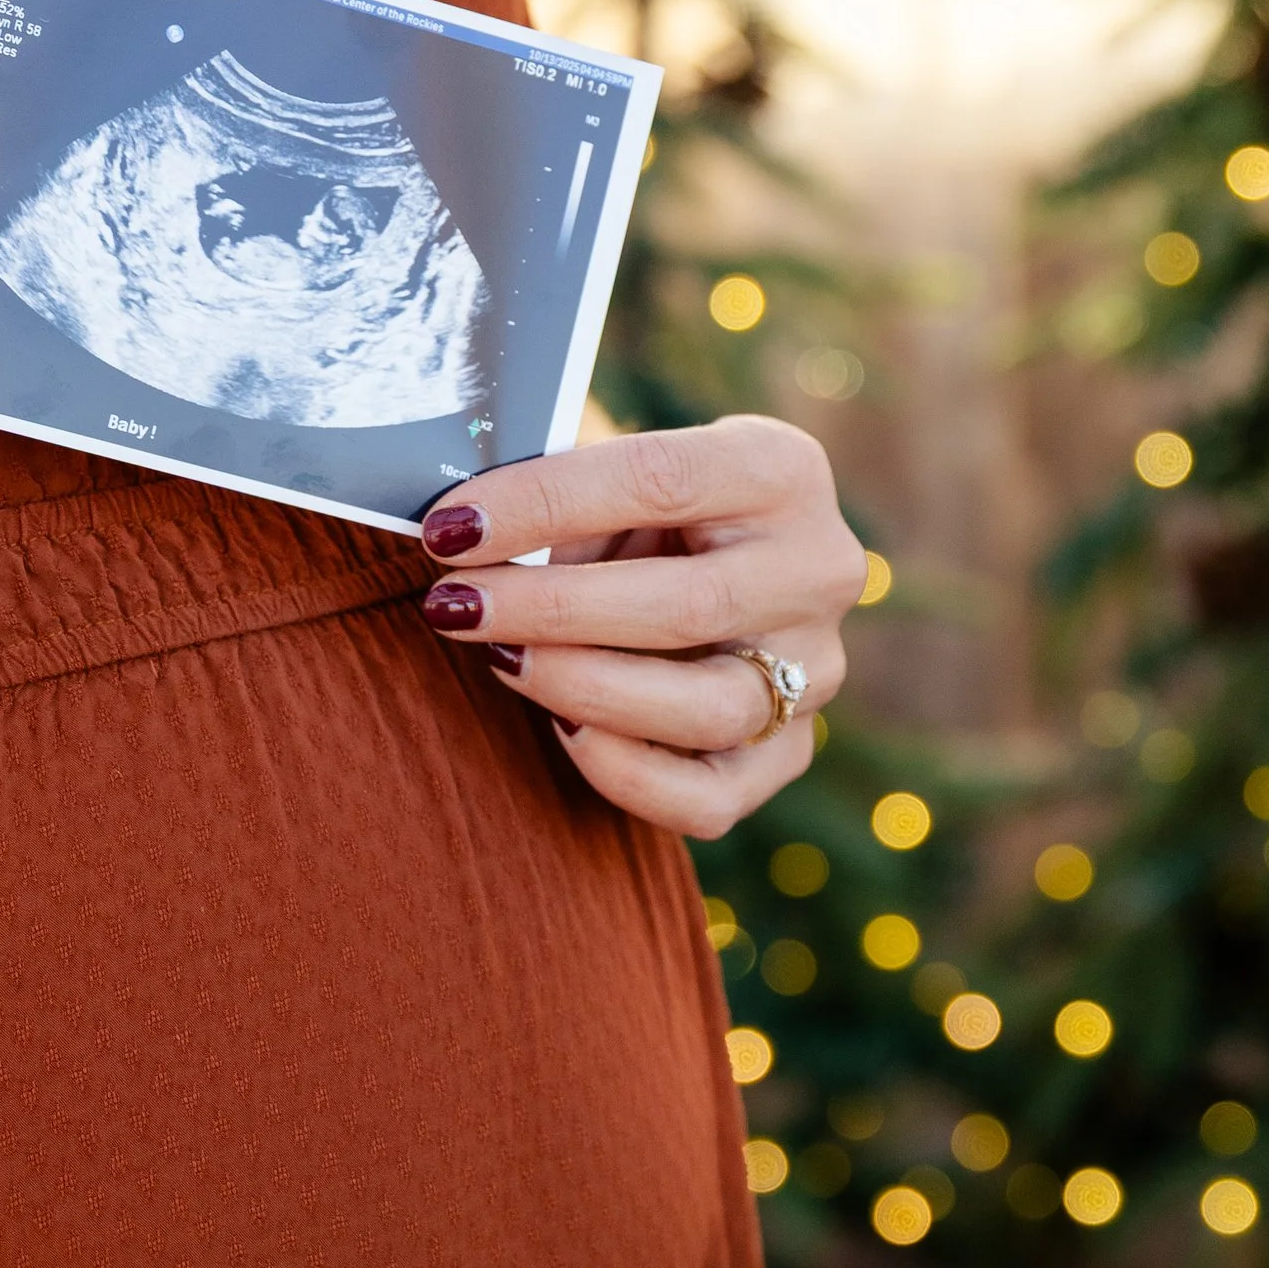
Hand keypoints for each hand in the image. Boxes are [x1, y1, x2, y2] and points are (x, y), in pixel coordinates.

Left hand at [416, 416, 865, 834]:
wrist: (713, 562)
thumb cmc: (636, 509)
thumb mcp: (613, 474)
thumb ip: (558, 499)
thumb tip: (461, 539)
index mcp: (780, 470)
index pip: (659, 481)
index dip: (543, 506)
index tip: (450, 529)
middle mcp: (818, 569)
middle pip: (689, 607)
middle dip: (551, 610)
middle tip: (454, 606)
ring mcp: (815, 670)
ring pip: (707, 709)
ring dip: (582, 689)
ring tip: (501, 660)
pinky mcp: (790, 750)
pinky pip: (710, 798)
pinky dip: (625, 774)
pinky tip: (563, 730)